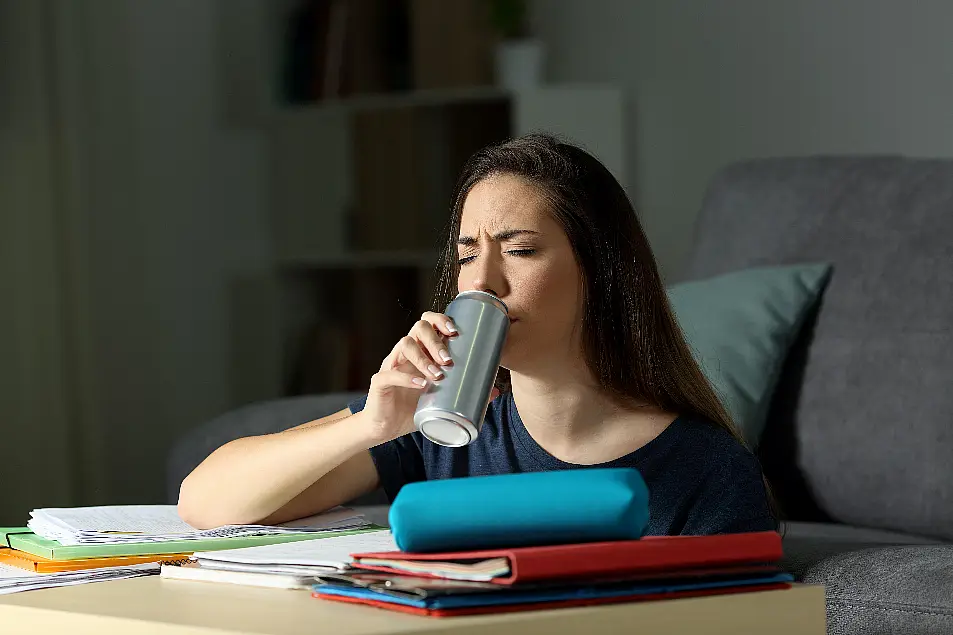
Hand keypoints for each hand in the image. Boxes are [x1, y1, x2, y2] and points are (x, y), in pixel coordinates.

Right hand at [361, 312, 500, 443]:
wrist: (386, 428)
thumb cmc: (413, 409)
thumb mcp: (442, 400)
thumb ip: (466, 394)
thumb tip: (496, 393)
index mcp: (421, 352)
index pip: (428, 324)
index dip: (441, 321)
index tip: (456, 332)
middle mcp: (405, 353)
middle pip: (417, 328)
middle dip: (436, 340)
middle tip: (449, 359)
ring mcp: (391, 364)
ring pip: (404, 344)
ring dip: (424, 358)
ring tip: (438, 375)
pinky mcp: (380, 382)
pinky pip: (390, 373)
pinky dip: (406, 377)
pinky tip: (421, 385)